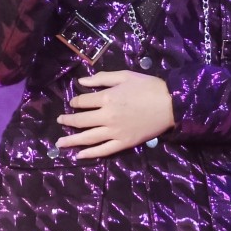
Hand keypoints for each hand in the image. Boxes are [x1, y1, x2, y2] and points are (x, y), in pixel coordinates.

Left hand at [55, 70, 175, 158]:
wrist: (170, 104)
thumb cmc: (147, 86)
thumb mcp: (124, 76)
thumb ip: (101, 78)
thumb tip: (81, 82)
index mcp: (106, 98)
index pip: (82, 102)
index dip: (75, 102)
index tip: (73, 102)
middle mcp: (107, 117)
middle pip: (81, 121)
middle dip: (67, 121)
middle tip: (60, 121)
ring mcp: (114, 132)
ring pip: (88, 138)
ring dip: (72, 140)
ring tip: (59, 144)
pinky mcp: (123, 143)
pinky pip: (103, 150)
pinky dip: (90, 154)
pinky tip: (79, 155)